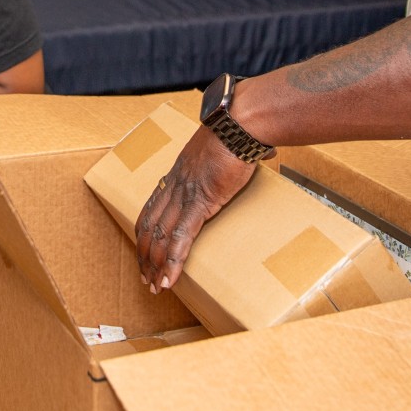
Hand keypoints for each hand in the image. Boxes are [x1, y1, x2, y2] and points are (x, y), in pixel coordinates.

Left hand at [134, 126, 256, 291]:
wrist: (239, 124)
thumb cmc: (239, 131)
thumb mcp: (230, 148)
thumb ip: (239, 156)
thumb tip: (264, 154)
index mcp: (179, 174)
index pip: (152, 208)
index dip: (145, 233)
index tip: (145, 251)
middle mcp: (175, 185)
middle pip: (150, 226)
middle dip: (145, 255)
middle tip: (145, 277)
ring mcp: (185, 195)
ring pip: (160, 237)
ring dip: (155, 265)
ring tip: (155, 286)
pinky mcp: (200, 203)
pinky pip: (181, 238)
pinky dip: (173, 261)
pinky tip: (169, 280)